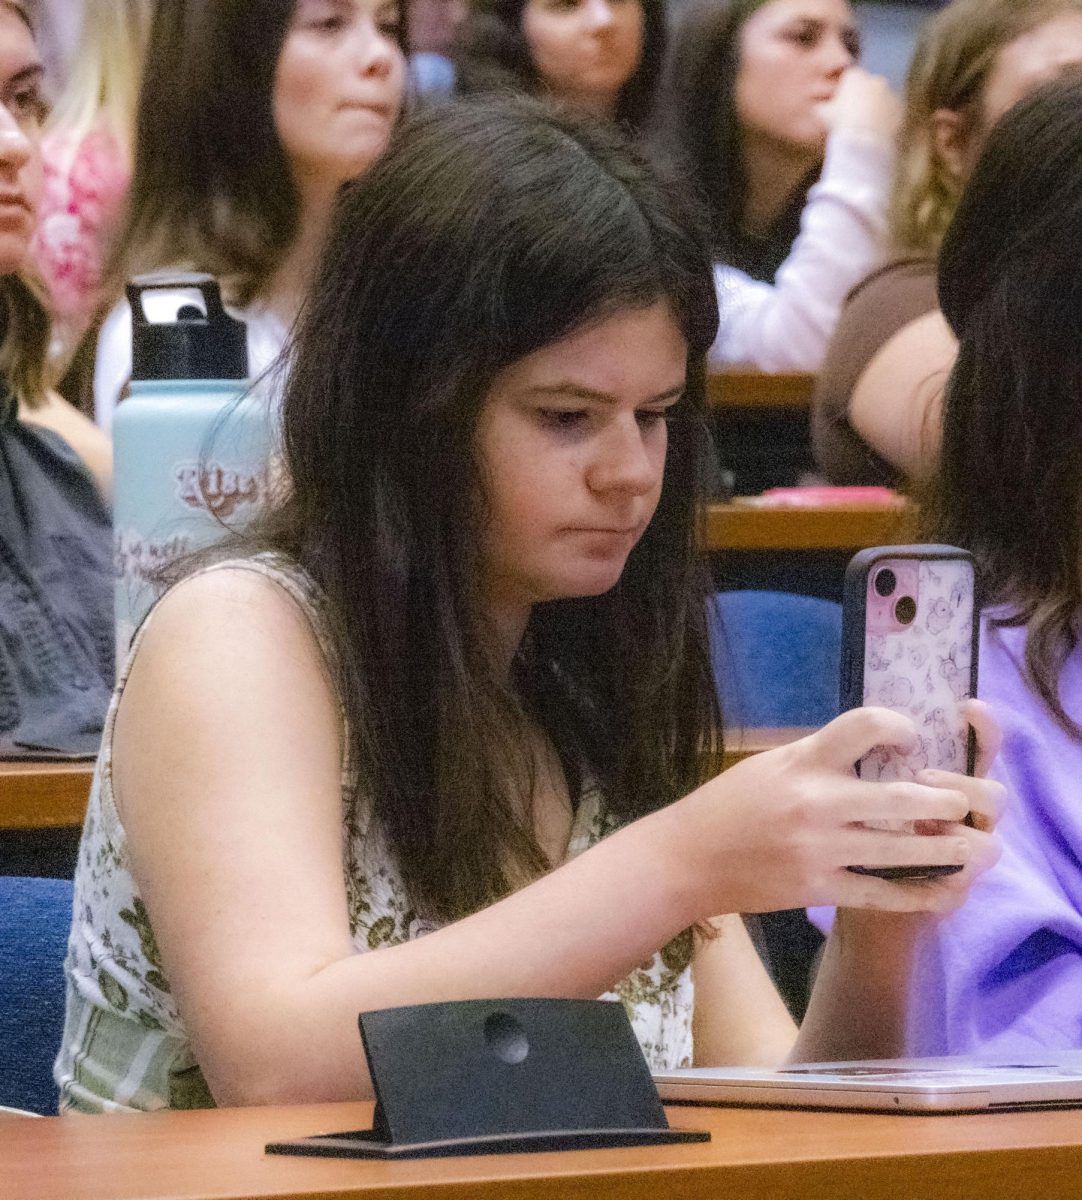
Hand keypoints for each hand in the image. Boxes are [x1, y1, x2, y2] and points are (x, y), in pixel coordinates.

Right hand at [668, 705, 1002, 916]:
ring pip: (903, 850)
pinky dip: (920, 894)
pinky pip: (883, 895)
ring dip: (950, 849)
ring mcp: (821, 851)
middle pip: (902, 797)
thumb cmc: (729, 804)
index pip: (864, 725)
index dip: (899, 726)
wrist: (688, 860)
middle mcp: (817, 803)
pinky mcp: (819, 889)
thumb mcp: (771, 764)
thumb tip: (872, 751)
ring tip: (978, 846)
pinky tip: (946, 890)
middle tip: (966, 802)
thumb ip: (820, 758)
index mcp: (803, 762)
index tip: (912, 738)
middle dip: (947, 800)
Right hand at [816, 67, 900, 145]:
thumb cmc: (839, 124)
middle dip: (861, 99)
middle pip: (866, 87)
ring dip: (874, 108)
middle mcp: (874, 79)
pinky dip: (885, 119)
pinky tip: (875, 132)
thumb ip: (821, 106)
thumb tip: (819, 105)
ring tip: (864, 128)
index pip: (848, 79)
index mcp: (855, 76)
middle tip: (853, 118)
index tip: (839, 107)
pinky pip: (891, 112)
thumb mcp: (821, 114)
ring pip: (880, 99)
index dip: (843, 93)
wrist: (862, 140)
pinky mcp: (899, 107)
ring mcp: (889, 92)